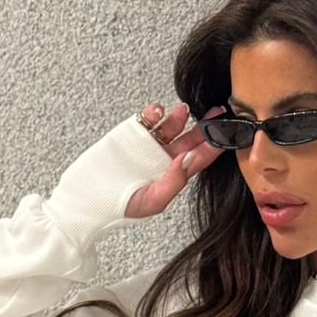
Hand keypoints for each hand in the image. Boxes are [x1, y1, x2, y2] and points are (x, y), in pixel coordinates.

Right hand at [125, 101, 225, 218]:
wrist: (88, 196)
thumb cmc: (121, 206)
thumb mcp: (152, 201)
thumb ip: (173, 182)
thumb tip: (189, 159)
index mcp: (174, 175)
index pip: (199, 159)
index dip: (214, 146)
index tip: (228, 133)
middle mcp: (165, 158)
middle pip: (191, 138)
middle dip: (206, 125)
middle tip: (219, 112)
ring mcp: (150, 144)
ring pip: (171, 125)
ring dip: (179, 116)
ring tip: (182, 110)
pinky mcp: (133, 132)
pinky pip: (147, 119)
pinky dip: (153, 112)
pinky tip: (156, 111)